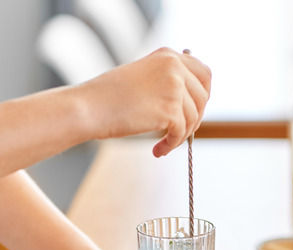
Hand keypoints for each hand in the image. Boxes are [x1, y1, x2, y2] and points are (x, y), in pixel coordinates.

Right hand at [78, 47, 210, 156]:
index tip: (195, 110)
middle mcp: (174, 67)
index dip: (203, 94)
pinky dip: (171, 145)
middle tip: (181, 132)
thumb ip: (164, 81)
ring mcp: (174, 87)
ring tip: (164, 144)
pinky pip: (181, 133)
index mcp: (168, 56)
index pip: (204, 73)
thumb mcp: (141, 76)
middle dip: (196, 117)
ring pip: (193, 118)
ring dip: (181, 135)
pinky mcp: (170, 110)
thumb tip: (188, 101)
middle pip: (203, 97)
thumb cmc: (107, 96)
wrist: (88, 107)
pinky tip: (158, 150)